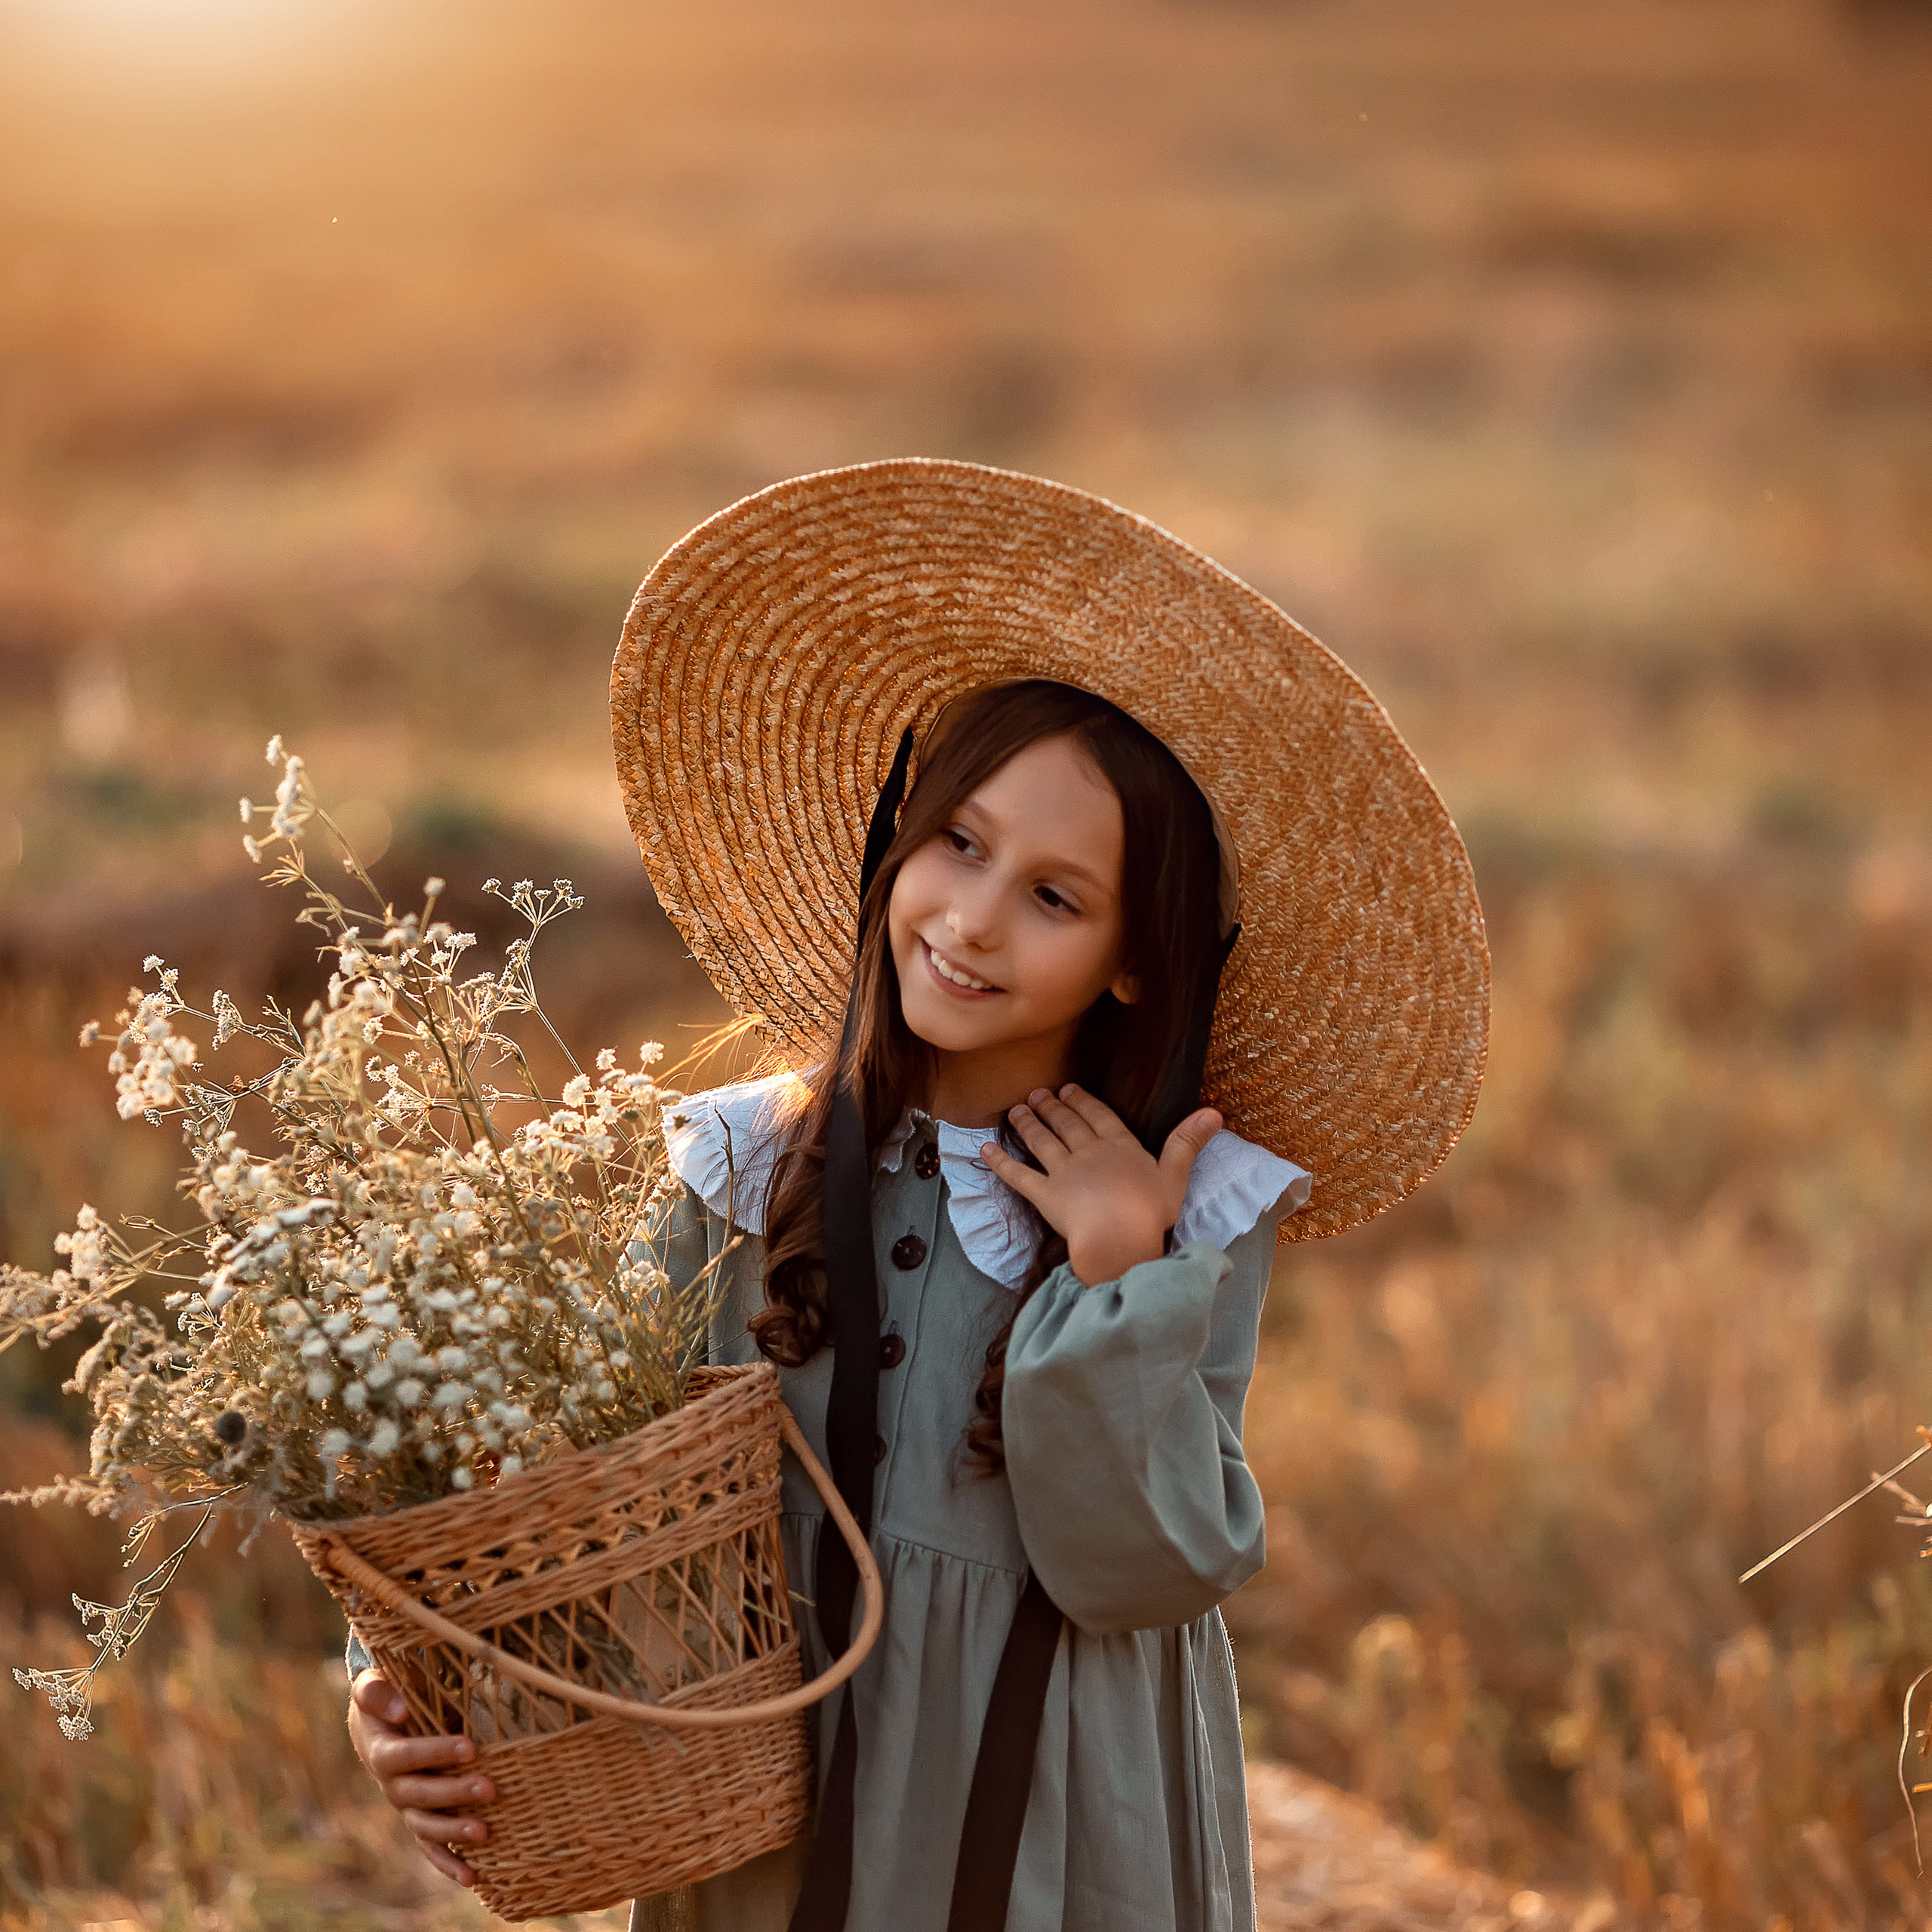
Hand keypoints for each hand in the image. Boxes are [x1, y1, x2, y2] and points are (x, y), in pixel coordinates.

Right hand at [348, 1667, 494, 1885]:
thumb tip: (400, 1710)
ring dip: (454, 1832)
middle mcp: (392, 1785)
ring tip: (485, 1832)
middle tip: (491, 1788)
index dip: (435, 1752)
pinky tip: (473, 1876)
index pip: (406, 1757)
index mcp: (381, 1753)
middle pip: (420, 1795)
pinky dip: (449, 1863)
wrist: (376, 1722)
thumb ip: (377, 1692)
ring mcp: (406, 1806)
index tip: (470, 1746)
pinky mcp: (419, 1818)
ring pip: (426, 1826)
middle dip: (455, 1793)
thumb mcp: (373, 1686)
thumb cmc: (383, 1697)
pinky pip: (430, 1846)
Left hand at [980, 1084, 1221, 1286]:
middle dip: (1051, 1107)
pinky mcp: (1044, 1195)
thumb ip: (1188, 1141)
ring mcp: (1064, 1172)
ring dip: (1028, 1124)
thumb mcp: (1176, 1175)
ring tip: (1016, 1110)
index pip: (1098, 1117)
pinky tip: (984, 1149)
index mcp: (1120, 1147)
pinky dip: (1000, 1161)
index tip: (1069, 1090)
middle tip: (1038, 1094)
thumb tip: (1214, 1110)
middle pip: (1067, 1124)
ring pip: (1042, 1141)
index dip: (1082, 1102)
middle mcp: (1088, 1153)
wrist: (1119, 1239)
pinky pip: (1018, 1175)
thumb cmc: (1150, 1212)